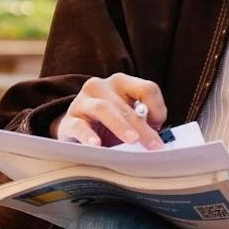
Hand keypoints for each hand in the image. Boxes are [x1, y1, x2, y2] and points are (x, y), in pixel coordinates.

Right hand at [51, 72, 165, 148]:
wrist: (75, 129)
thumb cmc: (108, 124)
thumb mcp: (128, 118)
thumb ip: (144, 120)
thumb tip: (159, 134)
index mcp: (122, 83)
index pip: (147, 88)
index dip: (157, 107)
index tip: (160, 126)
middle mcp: (101, 86)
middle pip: (126, 104)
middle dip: (142, 126)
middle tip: (153, 144)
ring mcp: (82, 101)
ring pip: (103, 109)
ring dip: (121, 126)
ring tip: (132, 140)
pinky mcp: (68, 120)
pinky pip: (78, 126)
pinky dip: (88, 135)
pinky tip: (97, 145)